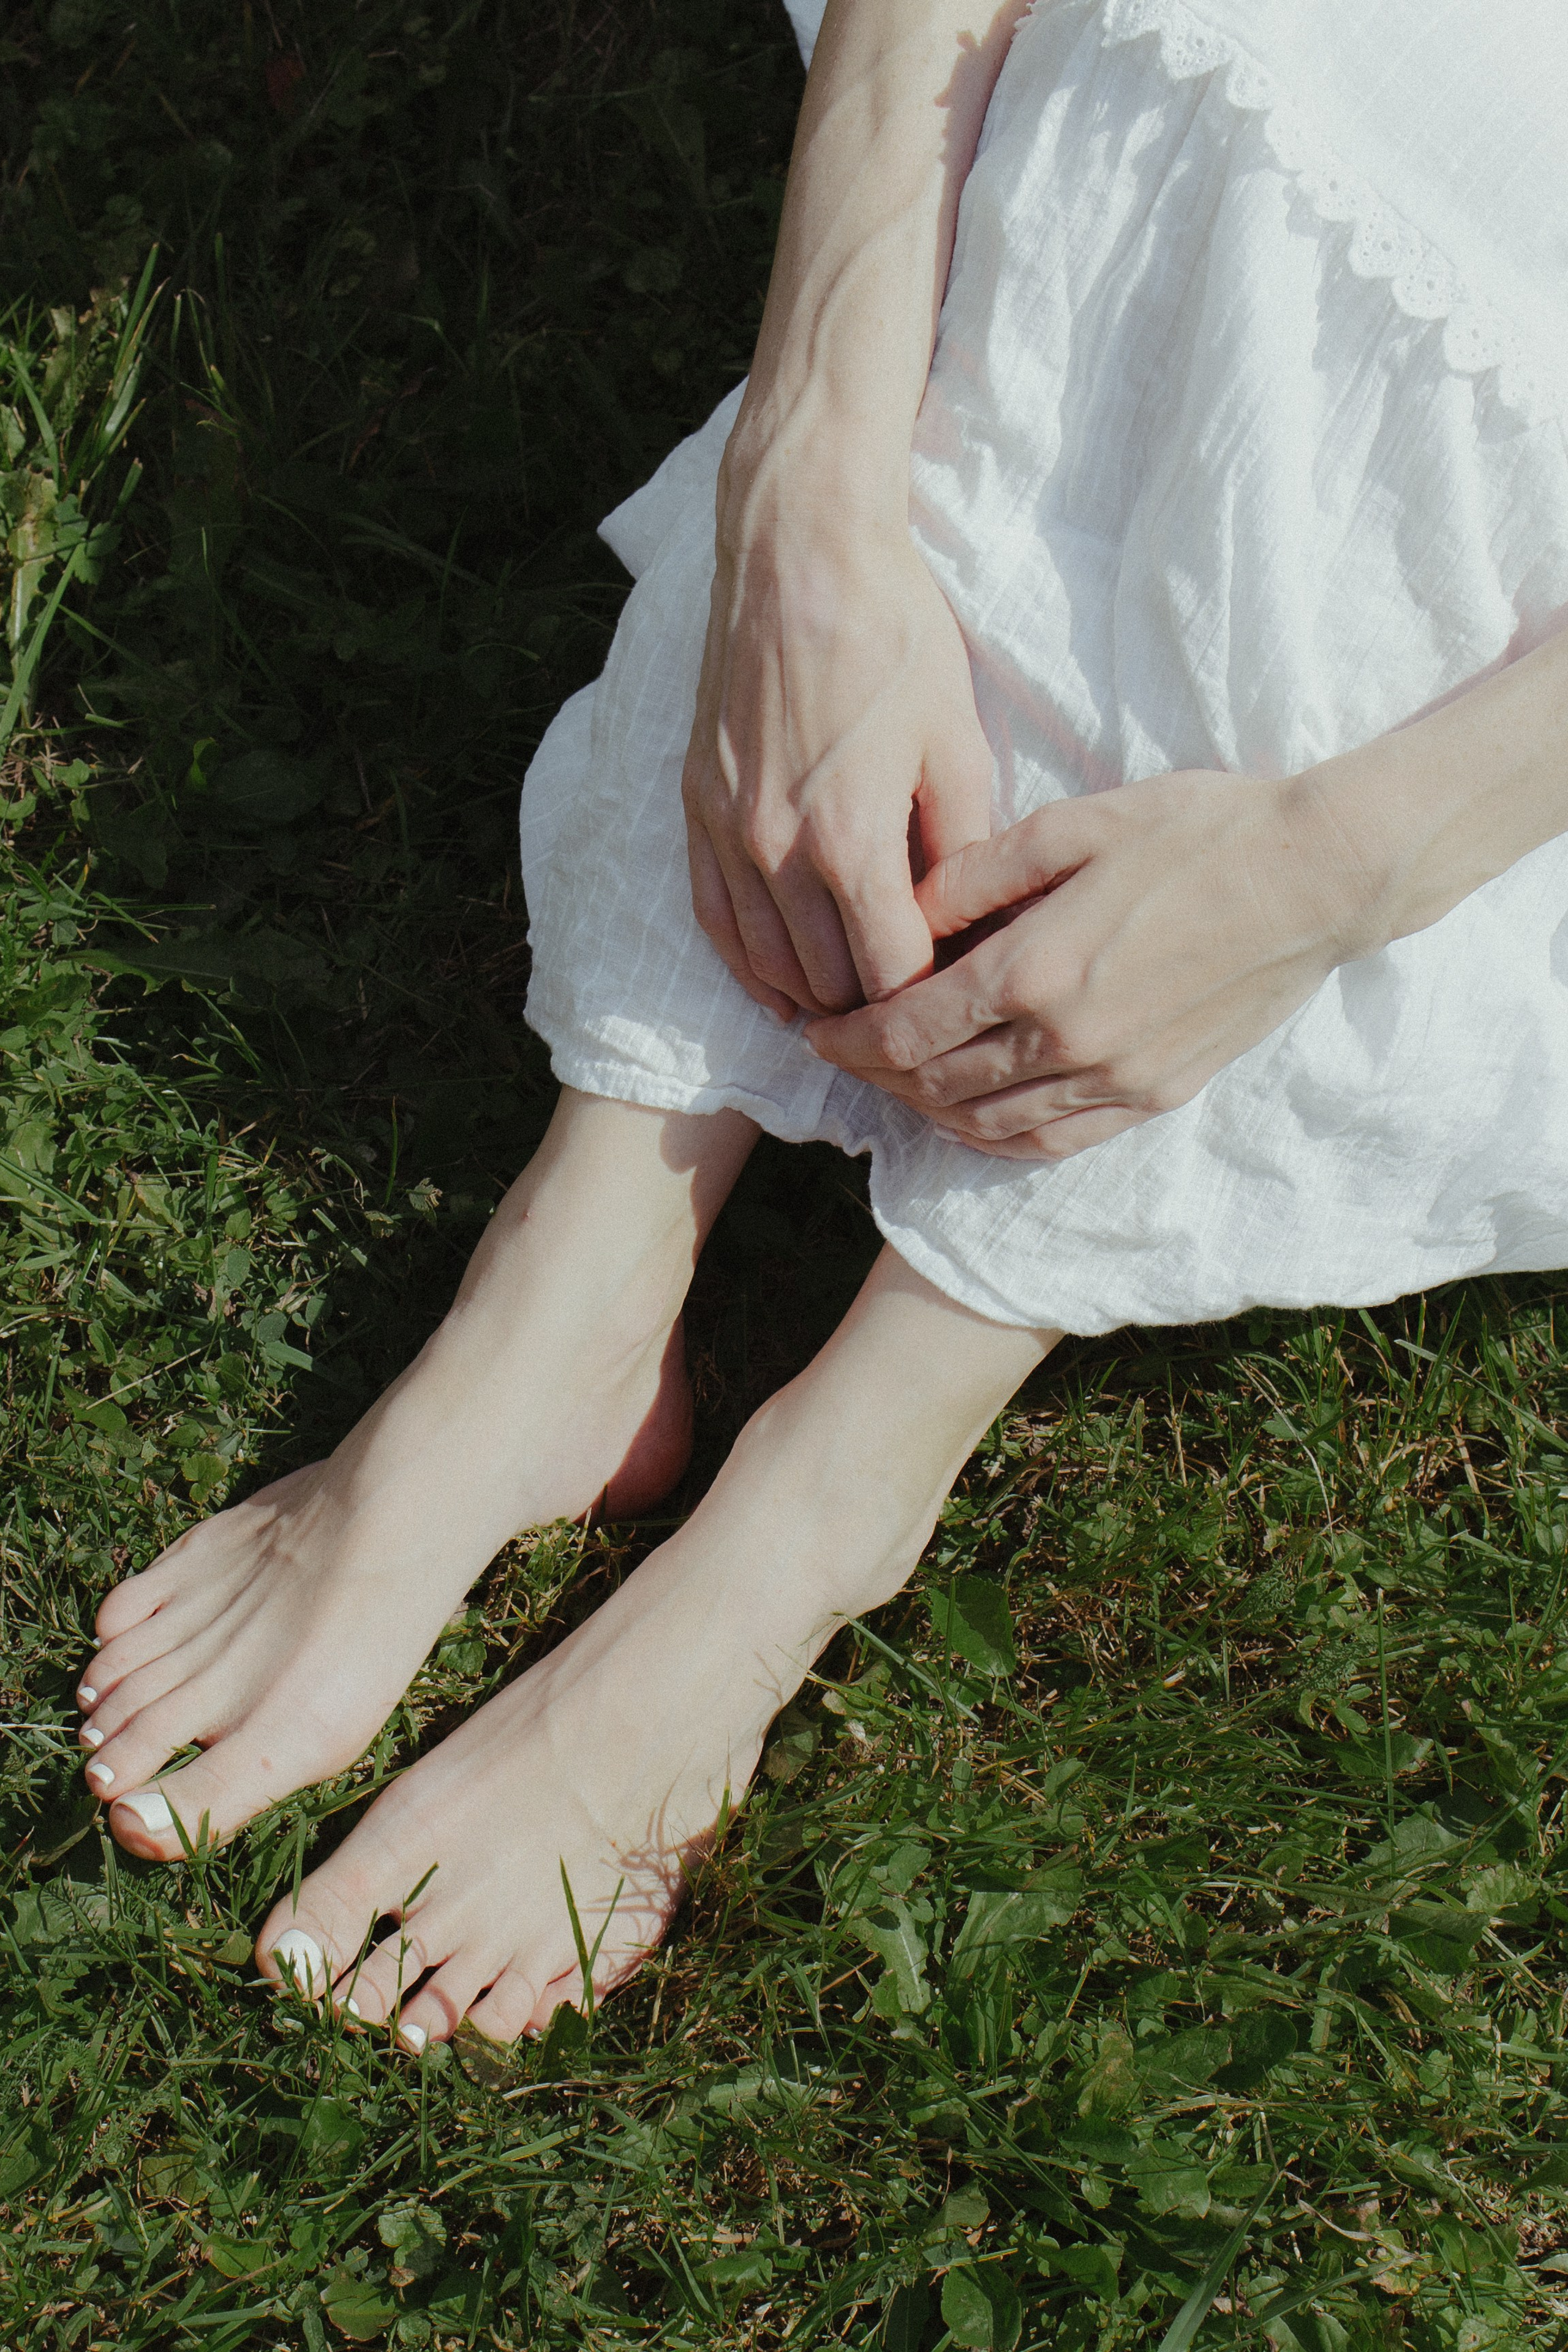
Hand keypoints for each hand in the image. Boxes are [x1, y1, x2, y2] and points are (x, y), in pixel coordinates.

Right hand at [681, 501, 994, 1016]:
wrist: (798, 554)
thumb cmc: (893, 637)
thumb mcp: (957, 742)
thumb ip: (961, 848)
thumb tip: (969, 926)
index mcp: (850, 838)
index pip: (891, 974)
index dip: (930, 1002)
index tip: (958, 1004)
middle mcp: (776, 850)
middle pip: (828, 984)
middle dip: (876, 1010)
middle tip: (917, 1015)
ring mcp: (727, 833)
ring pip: (769, 966)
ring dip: (815, 997)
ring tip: (860, 1005)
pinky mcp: (697, 810)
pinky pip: (716, 923)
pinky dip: (752, 968)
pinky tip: (785, 988)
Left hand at [805, 768, 1376, 1157]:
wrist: (1319, 876)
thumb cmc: (1200, 828)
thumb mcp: (1075, 823)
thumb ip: (977, 873)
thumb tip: (902, 914)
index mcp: (1035, 969)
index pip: (905, 1030)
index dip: (847, 1038)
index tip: (816, 1030)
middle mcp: (1066, 1040)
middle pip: (932, 1085)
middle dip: (874, 1075)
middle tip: (845, 1053)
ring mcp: (1114, 1078)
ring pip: (985, 1125)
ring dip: (925, 1110)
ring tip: (897, 1081)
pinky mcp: (1154, 1096)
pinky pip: (1050, 1142)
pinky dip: (993, 1136)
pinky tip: (971, 1115)